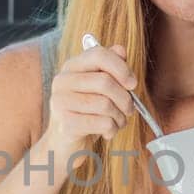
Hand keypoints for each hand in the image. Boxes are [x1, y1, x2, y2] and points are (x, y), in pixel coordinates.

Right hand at [43, 40, 137, 160]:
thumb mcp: (99, 87)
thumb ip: (110, 66)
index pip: (99, 55)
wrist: (65, 143)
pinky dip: (112, 129)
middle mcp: (62, 81)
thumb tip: (120, 50)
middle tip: (129, 109)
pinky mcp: (66, 124)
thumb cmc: (87, 112)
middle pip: (105, 82)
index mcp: (71, 67)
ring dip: (120, 117)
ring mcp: (61, 102)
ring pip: (105, 104)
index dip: (121, 68)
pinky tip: (108, 132)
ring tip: (117, 122)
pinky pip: (102, 123)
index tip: (132, 84)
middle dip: (125, 98)